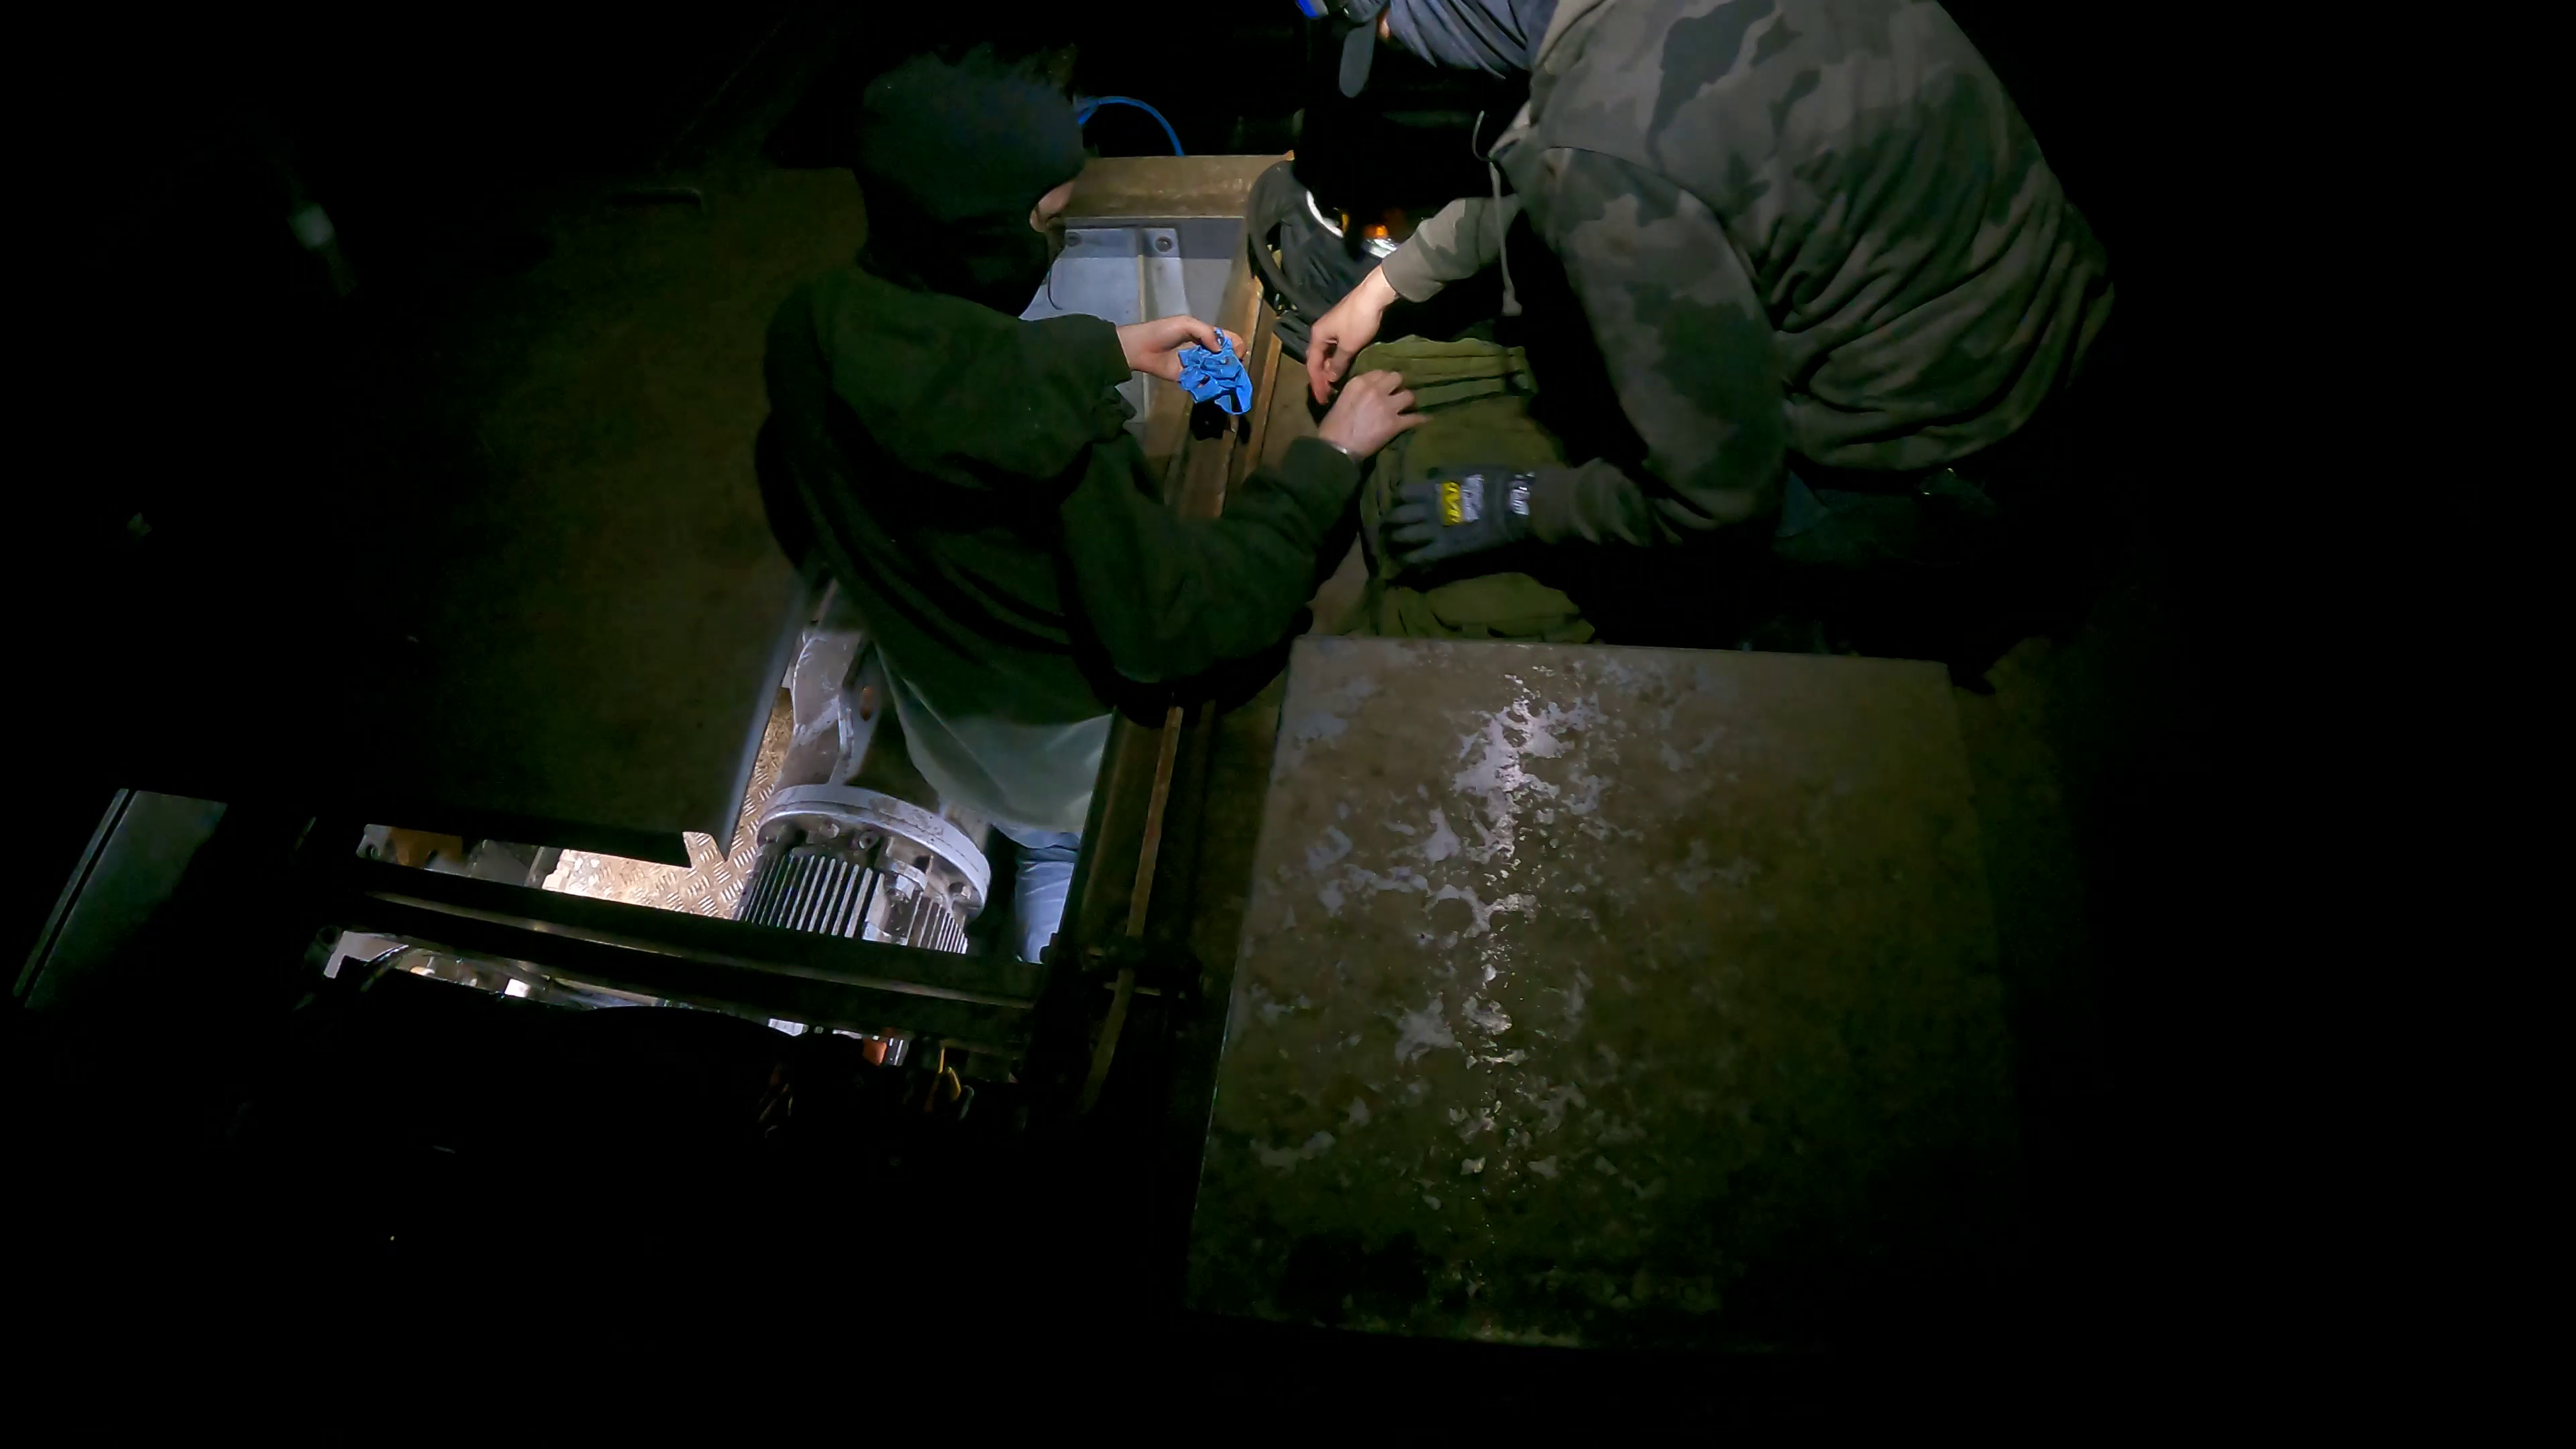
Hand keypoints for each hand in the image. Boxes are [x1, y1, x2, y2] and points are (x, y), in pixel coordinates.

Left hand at [1119, 315, 1246, 382]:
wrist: (1141, 348)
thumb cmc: (1163, 331)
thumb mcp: (1186, 323)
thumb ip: (1206, 333)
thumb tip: (1221, 350)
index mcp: (1207, 335)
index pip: (1231, 340)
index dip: (1237, 346)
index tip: (1236, 354)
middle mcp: (1206, 351)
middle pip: (1228, 358)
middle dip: (1233, 364)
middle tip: (1230, 369)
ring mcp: (1200, 366)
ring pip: (1219, 372)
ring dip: (1225, 376)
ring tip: (1224, 379)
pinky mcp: (1191, 378)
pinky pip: (1206, 383)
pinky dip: (1212, 385)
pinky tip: (1214, 385)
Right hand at [1308, 265, 1399, 404]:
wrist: (1374, 295)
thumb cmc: (1359, 321)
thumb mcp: (1348, 346)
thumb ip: (1338, 364)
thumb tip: (1331, 379)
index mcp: (1317, 336)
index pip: (1312, 365)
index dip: (1317, 383)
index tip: (1322, 399)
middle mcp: (1320, 332)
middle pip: (1317, 360)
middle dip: (1321, 378)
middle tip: (1328, 395)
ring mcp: (1332, 329)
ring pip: (1326, 354)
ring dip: (1329, 370)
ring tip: (1335, 385)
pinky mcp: (1343, 326)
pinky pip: (1335, 349)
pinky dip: (1336, 361)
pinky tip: (1343, 369)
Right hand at [1315, 369, 1425, 458]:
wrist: (1336, 448)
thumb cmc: (1332, 426)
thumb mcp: (1341, 399)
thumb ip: (1356, 391)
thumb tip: (1366, 393)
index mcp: (1359, 382)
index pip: (1380, 372)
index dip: (1385, 381)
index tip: (1386, 387)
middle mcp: (1375, 389)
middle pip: (1398, 378)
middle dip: (1399, 386)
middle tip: (1397, 395)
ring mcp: (1386, 406)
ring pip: (1409, 395)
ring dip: (1409, 402)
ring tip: (1407, 408)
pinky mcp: (1394, 423)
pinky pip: (1415, 418)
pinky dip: (1421, 419)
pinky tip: (1425, 419)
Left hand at [1383, 469, 1538, 569]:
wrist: (1516, 507)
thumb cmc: (1498, 484)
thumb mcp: (1468, 469)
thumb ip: (1444, 473)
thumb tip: (1429, 474)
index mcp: (1433, 488)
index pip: (1402, 494)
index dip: (1398, 501)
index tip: (1400, 506)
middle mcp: (1428, 509)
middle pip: (1396, 518)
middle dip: (1389, 525)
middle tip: (1389, 532)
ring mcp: (1435, 531)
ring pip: (1402, 540)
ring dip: (1395, 546)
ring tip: (1394, 552)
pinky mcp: (1445, 551)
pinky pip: (1418, 559)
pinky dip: (1409, 564)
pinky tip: (1406, 569)